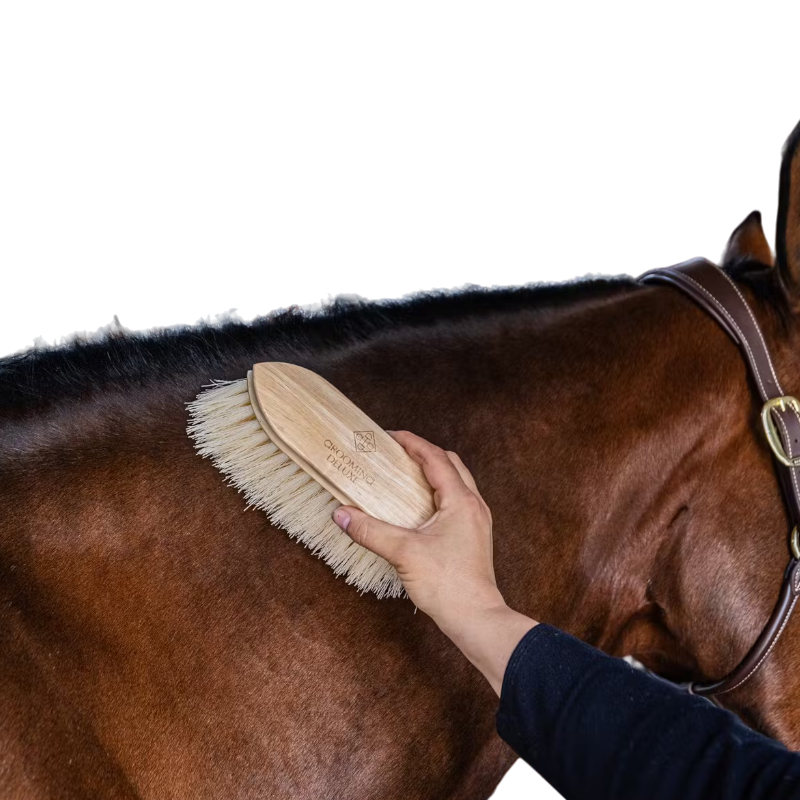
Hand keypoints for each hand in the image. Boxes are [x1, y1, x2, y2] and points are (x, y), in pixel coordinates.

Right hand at [332, 430, 504, 631]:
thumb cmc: (448, 586)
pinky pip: (457, 502)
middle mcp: (474, 506)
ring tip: (406, 475)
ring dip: (433, 473)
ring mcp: (477, 522)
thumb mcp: (403, 553)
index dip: (412, 443)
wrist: (476, 618)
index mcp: (461, 501)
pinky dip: (438, 493)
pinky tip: (419, 507)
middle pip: (451, 464)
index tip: (390, 436)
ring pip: (457, 483)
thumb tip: (342, 514)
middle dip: (424, 453)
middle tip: (397, 452)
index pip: (436, 458)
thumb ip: (370, 530)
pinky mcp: (474, 537)